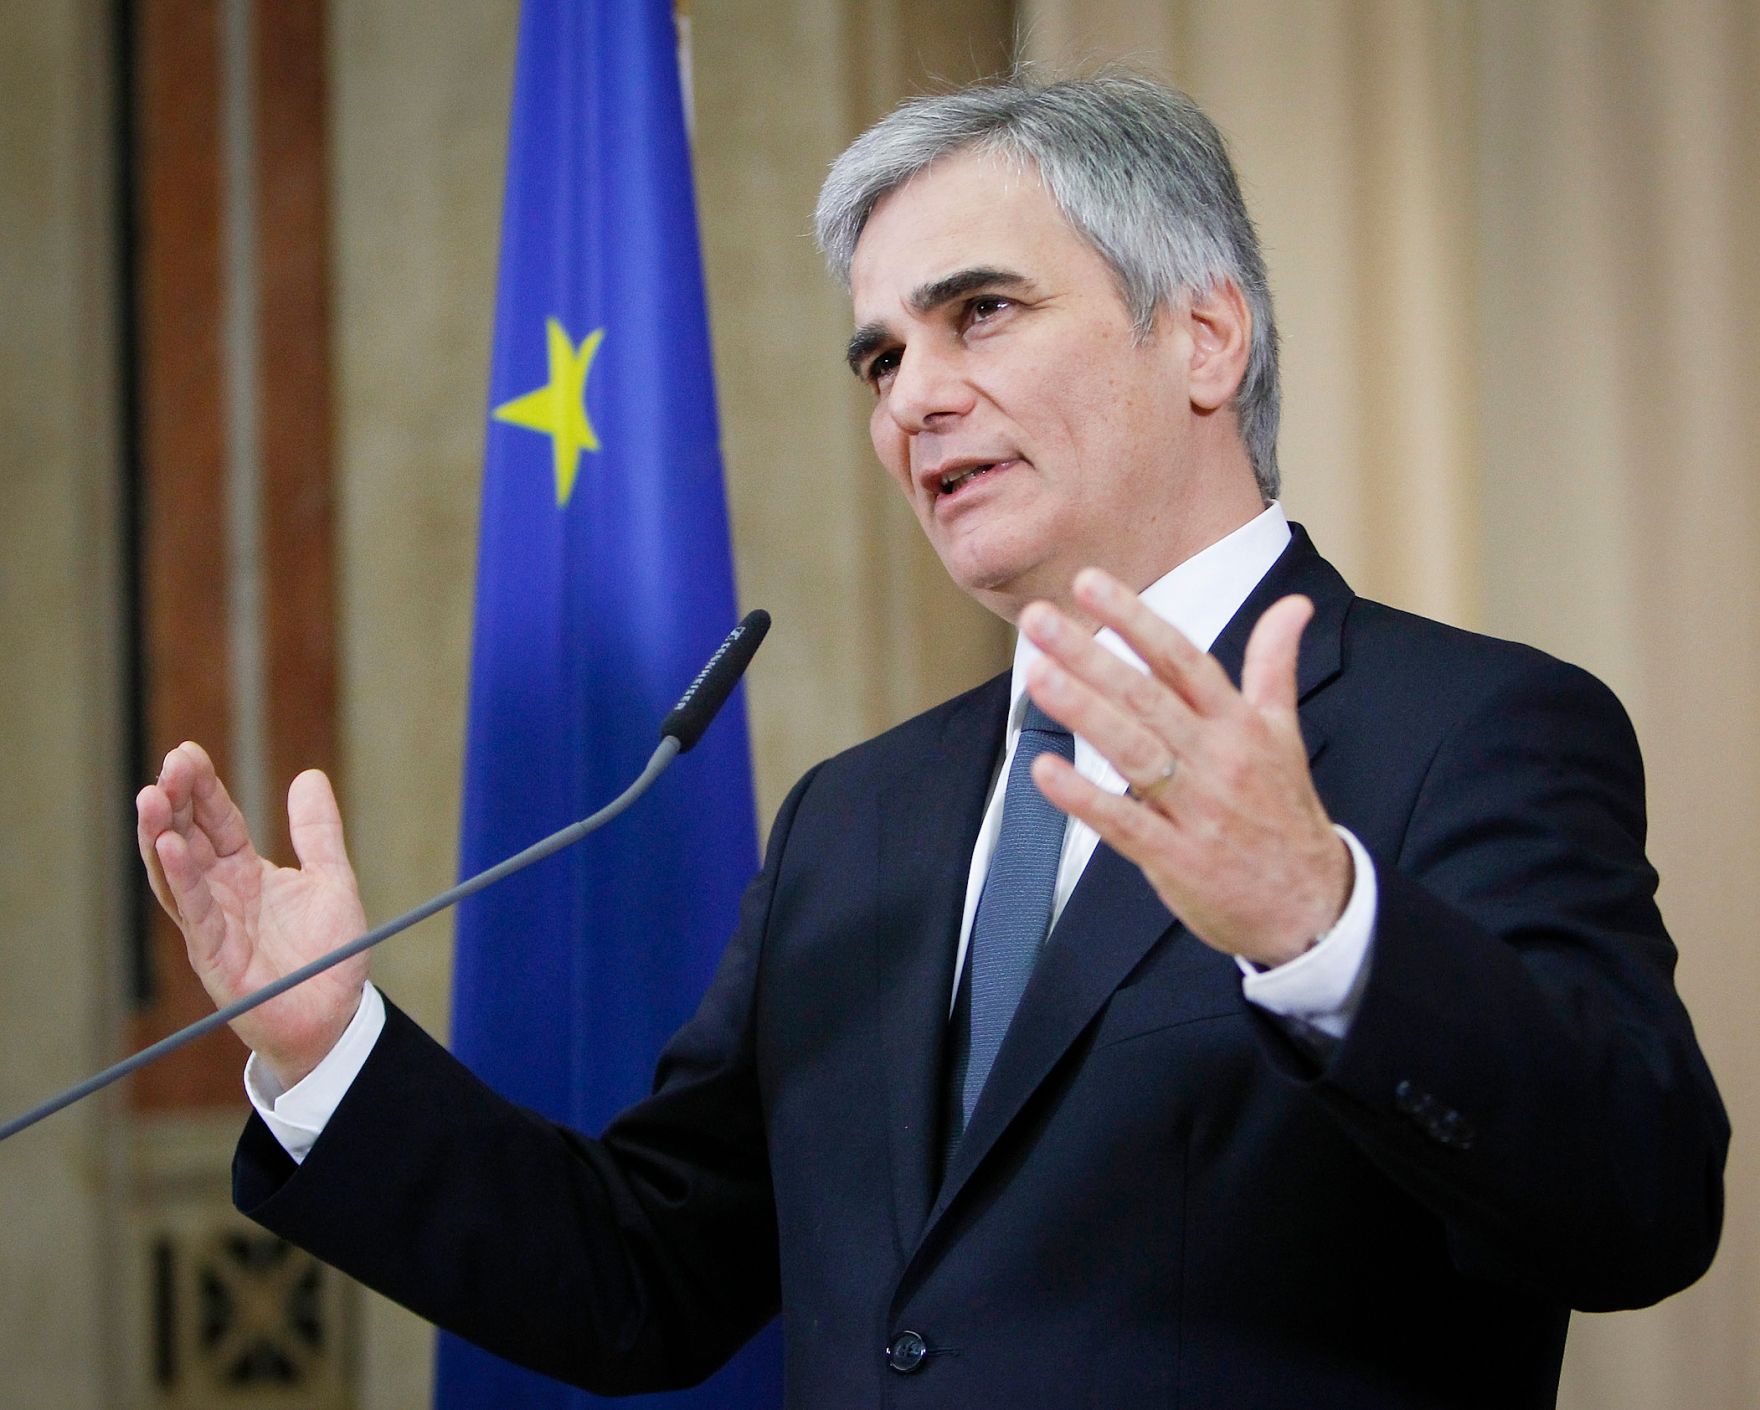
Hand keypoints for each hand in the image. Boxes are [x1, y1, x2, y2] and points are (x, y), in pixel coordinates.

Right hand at [135, 741, 369, 1087]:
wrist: (336, 1017)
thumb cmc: (329, 955)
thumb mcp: (331, 880)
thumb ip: (318, 833)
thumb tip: (309, 776)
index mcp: (246, 874)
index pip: (216, 822)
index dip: (202, 789)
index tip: (187, 753)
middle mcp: (221, 895)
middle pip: (188, 838)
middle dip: (176, 801)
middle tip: (170, 763)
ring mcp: (212, 925)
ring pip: (176, 873)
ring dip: (160, 834)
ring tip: (151, 796)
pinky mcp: (214, 956)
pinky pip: (193, 912)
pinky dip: (180, 878)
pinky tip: (168, 846)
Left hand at [1019, 569, 1350, 966]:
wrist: (1313, 906)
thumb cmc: (1285, 811)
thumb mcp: (1286, 733)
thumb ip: (1274, 666)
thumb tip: (1295, 605)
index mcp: (1240, 724)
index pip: (1182, 659)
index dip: (1135, 620)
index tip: (1089, 583)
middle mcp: (1219, 759)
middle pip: (1147, 697)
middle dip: (1090, 655)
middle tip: (1038, 620)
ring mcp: (1198, 810)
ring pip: (1134, 751)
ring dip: (1084, 712)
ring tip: (1036, 676)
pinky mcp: (1178, 859)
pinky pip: (1125, 823)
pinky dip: (1085, 799)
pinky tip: (1044, 771)